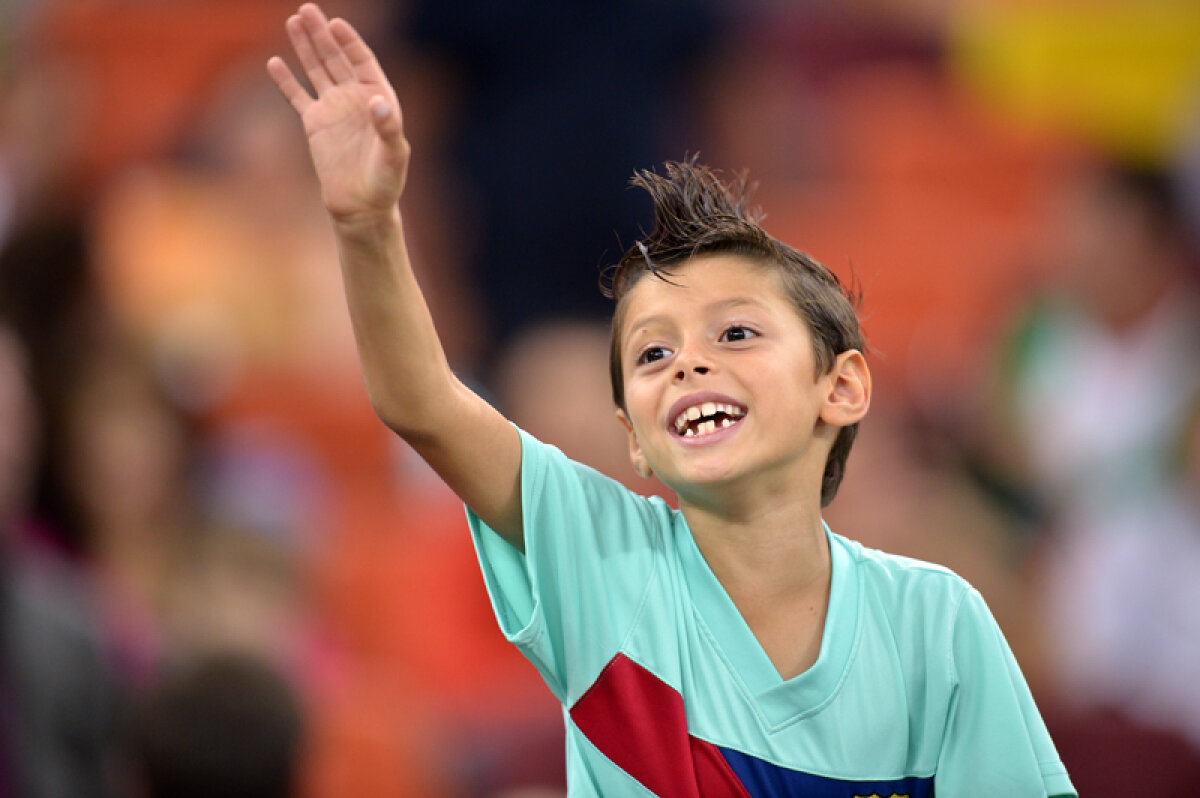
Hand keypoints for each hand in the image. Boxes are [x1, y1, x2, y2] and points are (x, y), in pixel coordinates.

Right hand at [267, 4, 408, 223]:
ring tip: (294, 21)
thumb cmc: (386, 183)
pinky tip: (275, 62)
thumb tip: (378, 102)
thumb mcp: (395, 156)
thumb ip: (389, 128)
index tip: (335, 24)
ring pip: (316, 70)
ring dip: (306, 46)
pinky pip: (298, 97)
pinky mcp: (315, 124)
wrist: (363, 207)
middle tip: (307, 8)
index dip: (349, 42)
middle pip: (336, 58)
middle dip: (322, 34)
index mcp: (379, 98)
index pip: (362, 61)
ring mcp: (334, 109)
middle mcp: (355, 98)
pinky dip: (286, 81)